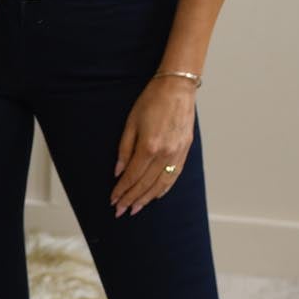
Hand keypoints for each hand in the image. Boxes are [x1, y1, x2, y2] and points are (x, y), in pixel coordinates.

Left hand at [111, 78, 195, 217]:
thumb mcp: (131, 123)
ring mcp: (177, 154)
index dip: (121, 190)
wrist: (177, 88)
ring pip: (161, 185)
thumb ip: (124, 149)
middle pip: (145, 184)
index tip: (113, 200)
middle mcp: (165, 154)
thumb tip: (118, 172)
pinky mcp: (185, 152)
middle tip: (120, 211)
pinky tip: (156, 196)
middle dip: (131, 199)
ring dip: (147, 199)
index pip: (132, 176)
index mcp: (149, 147)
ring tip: (136, 208)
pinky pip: (174, 176)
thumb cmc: (152, 100)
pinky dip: (164, 189)